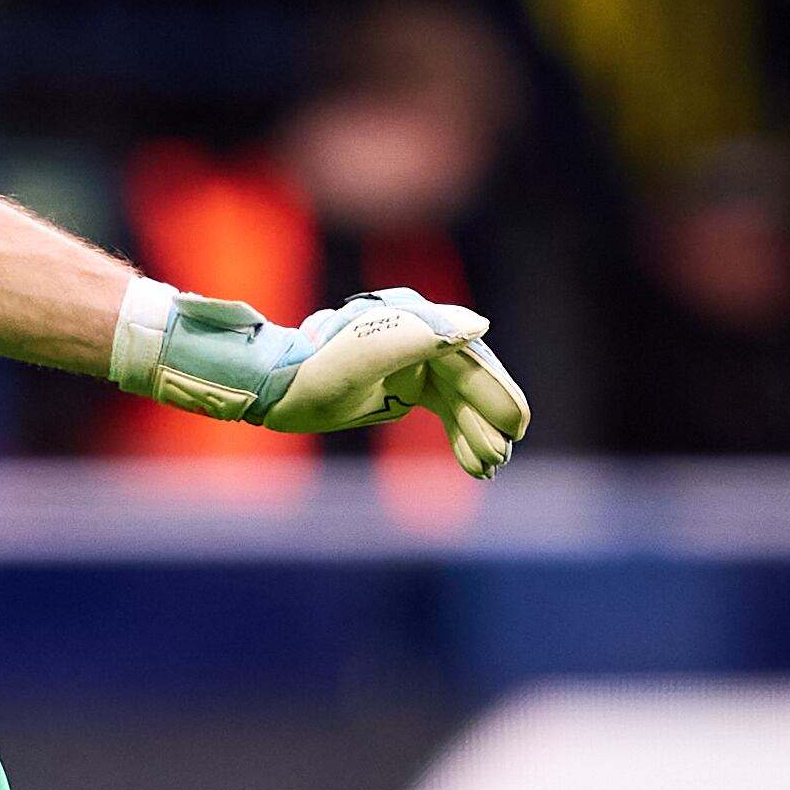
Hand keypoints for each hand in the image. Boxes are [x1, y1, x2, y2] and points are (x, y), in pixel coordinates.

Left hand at [139, 286, 534, 478]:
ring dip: (476, 431)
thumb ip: (417, 338)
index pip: (467, 358)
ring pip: (458, 397)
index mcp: (413, 321)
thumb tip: (477, 326)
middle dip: (486, 419)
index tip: (516, 428)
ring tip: (488, 468)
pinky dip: (459, 433)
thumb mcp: (359, 360)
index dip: (496, 391)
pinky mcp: (402, 382)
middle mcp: (417, 335)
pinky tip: (473, 463)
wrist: (272, 388)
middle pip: (467, 379)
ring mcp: (412, 359)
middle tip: (498, 460)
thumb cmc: (309, 374)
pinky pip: (443, 407)